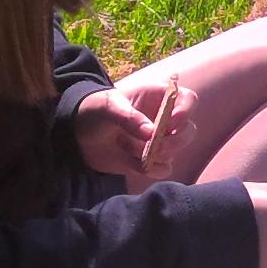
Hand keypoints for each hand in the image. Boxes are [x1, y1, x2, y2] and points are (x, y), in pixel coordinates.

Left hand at [75, 77, 192, 178]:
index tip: (171, 122)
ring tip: (130, 150)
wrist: (77, 133)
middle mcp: (164, 119)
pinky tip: (131, 163)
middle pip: (188, 131)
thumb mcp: (108, 107)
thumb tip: (152, 134)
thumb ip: (129, 118)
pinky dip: (151, 170)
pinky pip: (163, 169)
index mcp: (158, 97)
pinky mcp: (150, 160)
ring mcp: (158, 141)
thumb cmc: (94, 110)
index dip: (185, 111)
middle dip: (174, 141)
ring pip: (176, 152)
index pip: (188, 100)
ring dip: (156, 155)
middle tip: (154, 146)